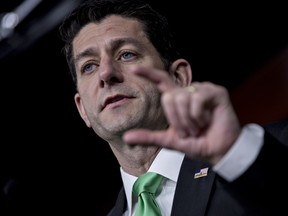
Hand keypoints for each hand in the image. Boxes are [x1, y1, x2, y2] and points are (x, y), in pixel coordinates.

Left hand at [123, 66, 240, 164]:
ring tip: (199, 127)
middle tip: (189, 131)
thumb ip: (149, 137)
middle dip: (176, 120)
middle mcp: (189, 91)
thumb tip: (126, 137)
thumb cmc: (197, 143)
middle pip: (169, 96)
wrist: (218, 151)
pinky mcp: (216, 92)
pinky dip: (199, 115)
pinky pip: (197, 99)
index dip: (148, 74)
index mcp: (177, 99)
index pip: (161, 81)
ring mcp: (202, 90)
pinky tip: (207, 121)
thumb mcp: (170, 140)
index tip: (133, 69)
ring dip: (189, 120)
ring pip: (182, 98)